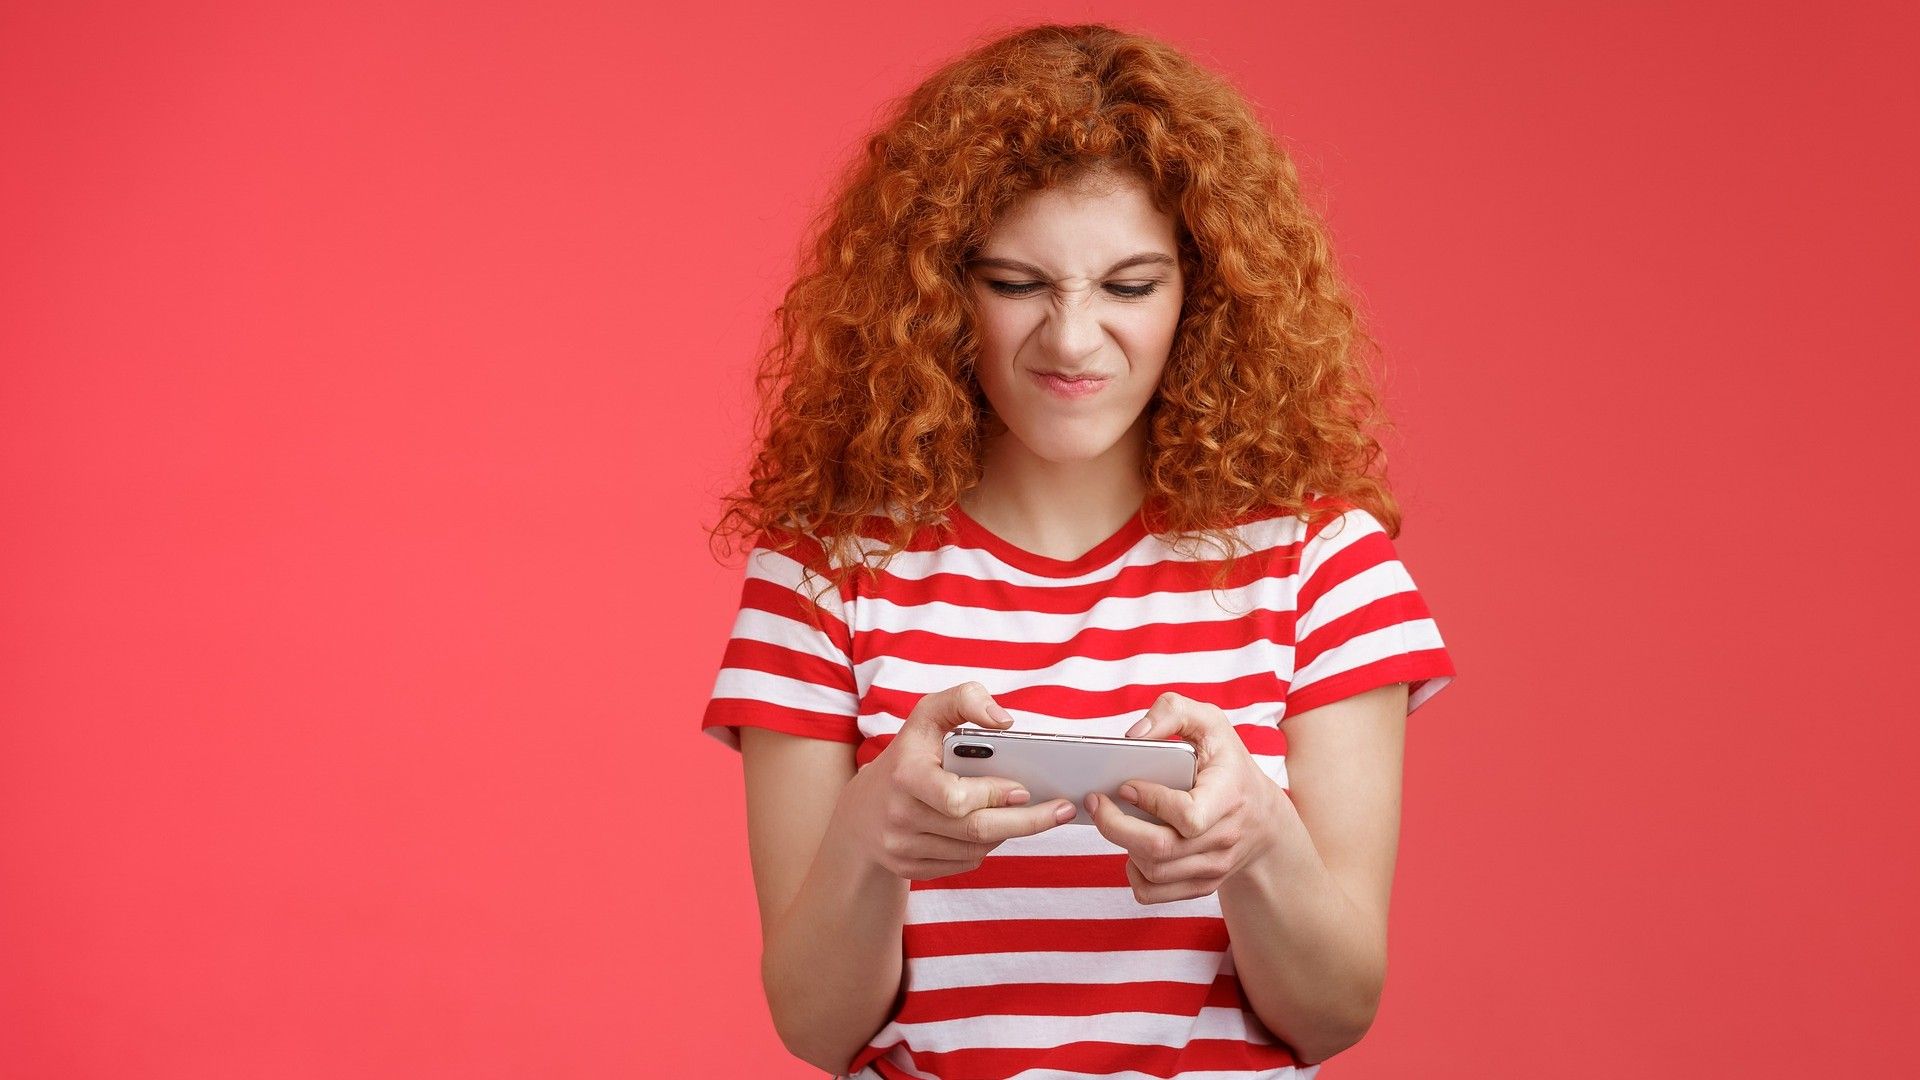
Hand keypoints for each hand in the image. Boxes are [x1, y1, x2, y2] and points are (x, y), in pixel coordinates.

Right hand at [833, 681, 1077, 880]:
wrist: (862, 810)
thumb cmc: (909, 754)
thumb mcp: (927, 715)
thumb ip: (964, 699)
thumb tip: (1004, 721)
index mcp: (905, 774)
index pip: (956, 798)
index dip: (995, 795)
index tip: (1024, 788)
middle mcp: (900, 815)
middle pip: (976, 830)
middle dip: (1026, 822)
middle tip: (1059, 811)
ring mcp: (902, 847)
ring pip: (975, 848)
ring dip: (1007, 832)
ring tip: (1029, 815)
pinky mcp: (909, 868)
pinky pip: (964, 863)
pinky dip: (986, 846)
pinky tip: (994, 828)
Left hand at [1083, 691, 1290, 903]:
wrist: (1261, 817)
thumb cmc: (1227, 764)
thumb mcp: (1210, 722)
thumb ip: (1173, 712)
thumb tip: (1134, 736)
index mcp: (1229, 795)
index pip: (1188, 816)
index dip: (1151, 802)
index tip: (1127, 784)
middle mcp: (1224, 837)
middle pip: (1160, 849)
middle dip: (1116, 827)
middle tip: (1097, 803)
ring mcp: (1213, 866)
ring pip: (1153, 873)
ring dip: (1122, 846)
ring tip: (1113, 819)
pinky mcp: (1200, 885)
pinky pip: (1153, 893)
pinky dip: (1132, 874)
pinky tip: (1130, 848)